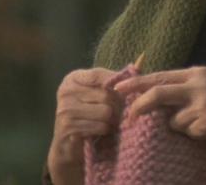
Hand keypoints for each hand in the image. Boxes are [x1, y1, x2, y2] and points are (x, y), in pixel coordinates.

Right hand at [47, 68, 121, 184]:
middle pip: (106, 95)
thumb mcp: (100, 92)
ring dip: (111, 120)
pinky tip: (100, 132)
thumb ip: (117, 78)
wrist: (68, 145)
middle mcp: (66, 91)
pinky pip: (100, 126)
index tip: (123, 93)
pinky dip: (104, 130)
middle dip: (117, 106)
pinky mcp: (68, 127)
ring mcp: (64, 109)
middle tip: (118, 113)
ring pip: (105, 112)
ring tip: (108, 122)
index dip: (116, 84)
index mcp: (73, 78)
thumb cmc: (89, 114)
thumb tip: (141, 61)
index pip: (100, 74)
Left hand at [113, 66, 205, 163]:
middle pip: (158, 94)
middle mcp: (198, 85)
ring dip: (183, 127)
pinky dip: (196, 135)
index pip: (160, 76)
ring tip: (204, 123)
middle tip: (128, 118)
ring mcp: (202, 103)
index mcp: (198, 73)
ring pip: (174, 121)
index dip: (137, 82)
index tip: (118, 88)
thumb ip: (189, 85)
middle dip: (139, 106)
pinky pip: (189, 133)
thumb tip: (159, 92)